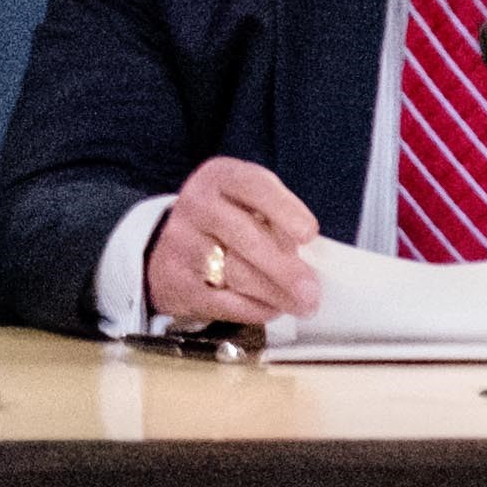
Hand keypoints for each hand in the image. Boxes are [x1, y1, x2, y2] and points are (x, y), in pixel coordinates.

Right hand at [144, 156, 324, 329]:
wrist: (174, 247)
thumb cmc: (230, 222)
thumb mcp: (249, 203)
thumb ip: (277, 219)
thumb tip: (313, 258)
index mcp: (220, 178)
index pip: (253, 186)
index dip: (284, 209)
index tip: (309, 234)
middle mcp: (197, 205)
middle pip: (244, 236)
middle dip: (283, 267)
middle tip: (312, 290)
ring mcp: (182, 243)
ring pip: (235, 273)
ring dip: (275, 293)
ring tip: (302, 305)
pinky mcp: (177, 280)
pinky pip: (221, 301)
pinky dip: (253, 309)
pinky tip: (273, 309)